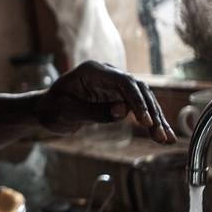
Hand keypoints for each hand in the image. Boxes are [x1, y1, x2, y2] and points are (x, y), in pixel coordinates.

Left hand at [34, 60, 175, 143]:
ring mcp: (114, 85)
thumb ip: (95, 112)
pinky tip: (160, 135)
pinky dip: (149, 122)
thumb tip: (124, 111)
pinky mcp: (118, 97)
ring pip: (143, 99)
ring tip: (166, 139)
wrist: (46, 110)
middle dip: (152, 114)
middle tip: (161, 135)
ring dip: (155, 119)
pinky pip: (138, 108)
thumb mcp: (67, 112)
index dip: (137, 101)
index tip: (146, 121)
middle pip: (138, 91)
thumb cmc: (52, 109)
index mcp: (93, 71)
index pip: (123, 82)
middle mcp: (108, 74)